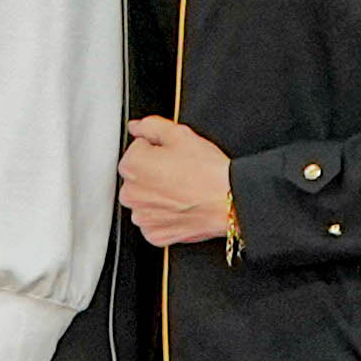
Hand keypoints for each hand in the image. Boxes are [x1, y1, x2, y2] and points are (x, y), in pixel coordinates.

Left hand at [119, 116, 237, 248]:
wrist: (229, 201)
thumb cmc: (207, 171)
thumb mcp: (180, 135)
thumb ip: (151, 126)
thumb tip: (136, 127)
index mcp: (131, 165)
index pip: (136, 150)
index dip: (157, 150)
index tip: (174, 156)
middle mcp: (130, 194)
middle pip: (138, 177)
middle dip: (153, 173)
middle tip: (180, 173)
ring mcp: (142, 217)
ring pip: (145, 201)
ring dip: (157, 196)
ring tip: (182, 191)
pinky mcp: (154, 235)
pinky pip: (154, 222)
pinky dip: (164, 217)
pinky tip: (181, 207)